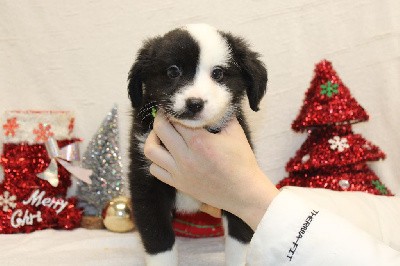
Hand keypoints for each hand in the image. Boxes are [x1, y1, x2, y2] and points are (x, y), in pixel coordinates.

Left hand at [144, 112, 278, 229]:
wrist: (243, 193)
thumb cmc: (242, 162)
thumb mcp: (235, 133)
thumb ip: (221, 115)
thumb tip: (211, 101)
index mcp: (200, 142)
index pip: (176, 118)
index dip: (174, 108)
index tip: (175, 104)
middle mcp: (186, 157)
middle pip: (159, 130)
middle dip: (160, 118)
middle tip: (166, 114)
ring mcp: (179, 172)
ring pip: (151, 150)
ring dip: (154, 138)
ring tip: (162, 134)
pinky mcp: (178, 184)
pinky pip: (155, 169)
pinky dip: (156, 159)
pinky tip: (166, 154)